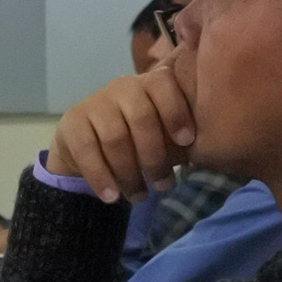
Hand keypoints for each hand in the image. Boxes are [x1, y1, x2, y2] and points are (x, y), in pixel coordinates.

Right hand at [46, 64, 194, 203]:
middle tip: (163, 185)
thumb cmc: (137, 142)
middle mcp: (121, 88)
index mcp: (148, 86)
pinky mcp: (71, 124)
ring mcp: (94, 104)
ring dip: (130, 174)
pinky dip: (101, 177)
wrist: (87, 149)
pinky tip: (112, 197)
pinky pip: (88, 151)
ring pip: (115, 138)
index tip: (188, 142)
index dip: (176, 111)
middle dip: (155, 156)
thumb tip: (210, 148)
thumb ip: (181, 135)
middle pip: (141, 116)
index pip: (163, 85)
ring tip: (139, 197)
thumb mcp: (162, 135)